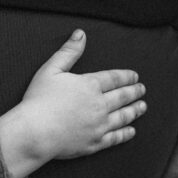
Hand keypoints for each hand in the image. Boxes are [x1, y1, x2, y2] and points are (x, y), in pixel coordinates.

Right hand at [0, 30, 145, 177]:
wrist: (35, 132)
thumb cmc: (39, 100)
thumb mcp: (51, 70)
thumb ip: (68, 52)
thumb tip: (81, 34)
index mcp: (90, 85)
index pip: (114, 78)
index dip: (126, 76)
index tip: (135, 77)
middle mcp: (99, 105)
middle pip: (122, 97)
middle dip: (134, 92)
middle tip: (142, 90)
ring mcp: (99, 125)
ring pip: (123, 116)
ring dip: (135, 111)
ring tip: (142, 107)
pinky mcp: (95, 143)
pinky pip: (115, 138)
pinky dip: (125, 134)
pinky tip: (131, 131)